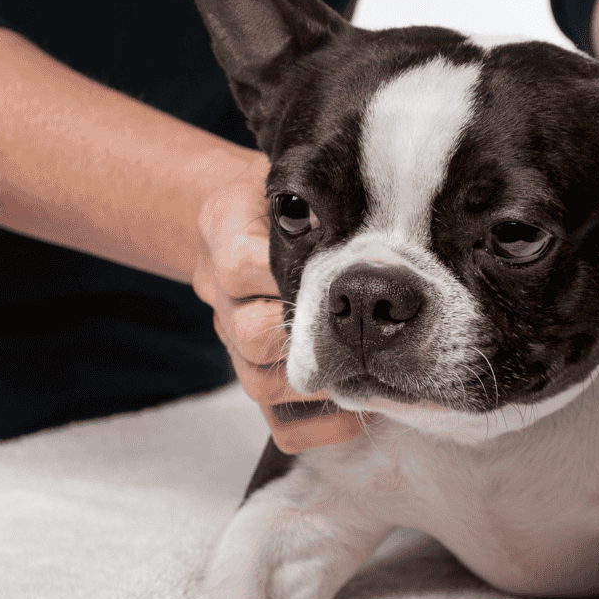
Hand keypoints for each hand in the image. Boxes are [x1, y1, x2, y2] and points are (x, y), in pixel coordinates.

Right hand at [193, 152, 364, 452]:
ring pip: (262, 383)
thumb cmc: (282, 205)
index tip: (336, 271)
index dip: (286, 274)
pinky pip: (282, 425)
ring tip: (368, 372)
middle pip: (252, 334)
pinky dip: (320, 425)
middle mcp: (225, 302)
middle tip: (361, 325)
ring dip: (315, 383)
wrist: (243, 224)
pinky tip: (359, 411)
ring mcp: (240, 349)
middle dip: (305, 332)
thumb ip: (310, 190)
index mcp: (226, 242)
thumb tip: (372, 173)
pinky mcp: (263, 383)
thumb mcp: (284, 180)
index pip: (241, 266)